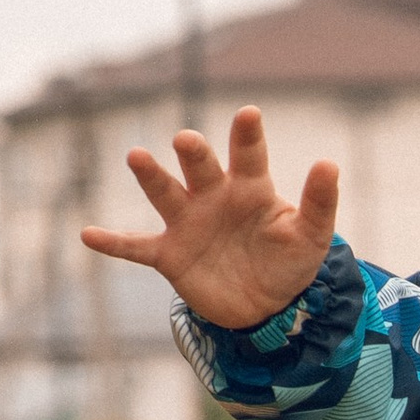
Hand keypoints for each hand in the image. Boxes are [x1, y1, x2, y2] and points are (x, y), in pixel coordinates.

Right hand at [80, 104, 340, 328]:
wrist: (266, 305)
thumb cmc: (288, 261)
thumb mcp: (310, 237)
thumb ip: (319, 203)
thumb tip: (330, 163)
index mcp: (249, 188)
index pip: (248, 155)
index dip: (247, 135)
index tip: (249, 114)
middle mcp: (213, 197)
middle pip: (200, 167)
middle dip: (193, 153)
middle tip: (186, 140)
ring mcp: (188, 223)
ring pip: (165, 194)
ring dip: (151, 176)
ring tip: (137, 156)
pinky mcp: (169, 255)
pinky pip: (136, 246)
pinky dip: (114, 242)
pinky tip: (89, 235)